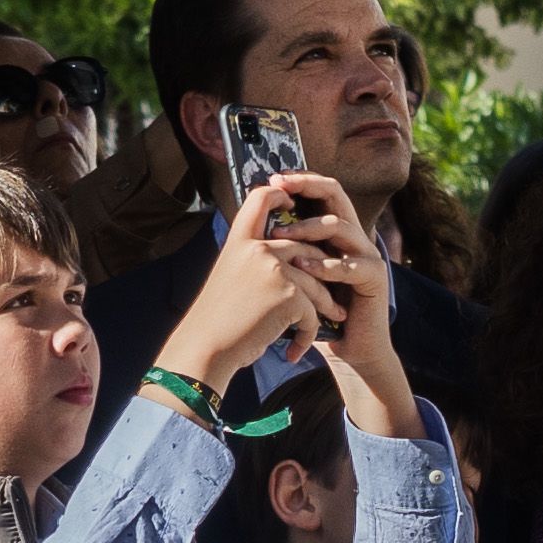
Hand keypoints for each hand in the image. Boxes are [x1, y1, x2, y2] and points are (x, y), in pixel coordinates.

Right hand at [151, 180, 351, 392]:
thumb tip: (293, 255)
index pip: (261, 197)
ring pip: (316, 281)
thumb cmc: (217, 318)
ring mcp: (274, 269)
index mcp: (239, 240)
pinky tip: (297, 349)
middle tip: (335, 287)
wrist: (206, 348)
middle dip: (324, 269)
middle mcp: (257, 248)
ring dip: (327, 303)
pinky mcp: (289, 295)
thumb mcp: (231, 275)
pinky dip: (309, 331)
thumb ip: (255, 259)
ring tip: (335, 316)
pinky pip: (312, 310)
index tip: (292, 204)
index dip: (280, 194)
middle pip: (305, 246)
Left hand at [268, 170, 421, 437]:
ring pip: (341, 226)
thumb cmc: (319, 311)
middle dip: (306, 186)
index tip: (273, 178)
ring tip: (279, 237)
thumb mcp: (299, 274)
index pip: (322, 191)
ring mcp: (368, 255)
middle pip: (336, 195)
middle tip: (279, 186)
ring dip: (307, 228)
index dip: (301, 180)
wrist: (350, 348)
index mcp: (337, 231)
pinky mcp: (374, 278)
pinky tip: (302, 268)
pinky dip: (325, 265)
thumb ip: (287, 249)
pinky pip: (350, 265)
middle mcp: (355, 236)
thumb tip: (254, 223)